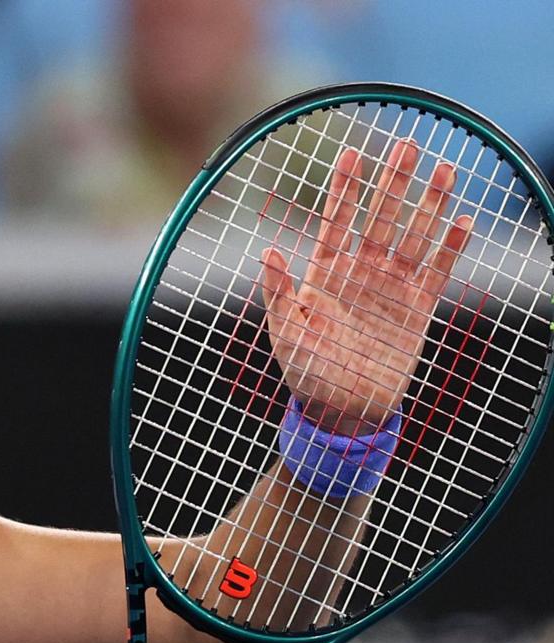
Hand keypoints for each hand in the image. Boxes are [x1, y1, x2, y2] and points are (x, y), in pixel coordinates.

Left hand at [259, 139, 472, 435]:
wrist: (342, 409)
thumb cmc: (305, 369)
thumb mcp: (284, 331)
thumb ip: (278, 292)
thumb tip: (268, 251)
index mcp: (326, 272)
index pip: (337, 220)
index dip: (344, 188)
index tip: (351, 153)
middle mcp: (361, 272)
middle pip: (380, 217)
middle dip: (392, 182)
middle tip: (406, 144)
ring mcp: (391, 288)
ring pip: (413, 236)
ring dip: (429, 204)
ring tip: (446, 169)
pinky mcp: (417, 309)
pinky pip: (438, 272)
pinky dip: (451, 248)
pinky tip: (464, 220)